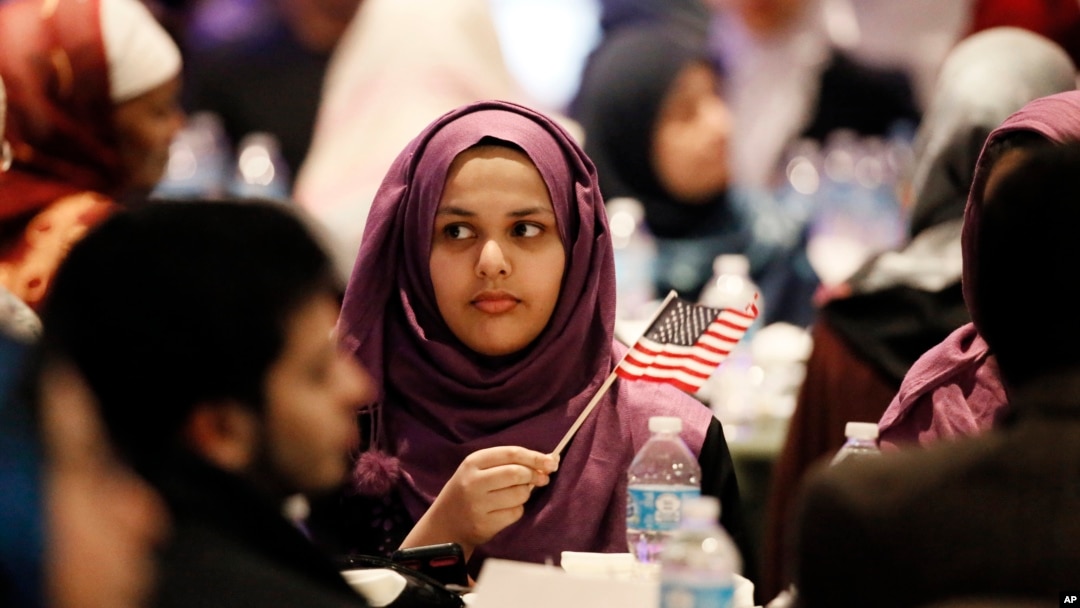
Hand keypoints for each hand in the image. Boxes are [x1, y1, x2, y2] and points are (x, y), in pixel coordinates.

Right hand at [401, 446, 558, 559]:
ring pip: (519, 494)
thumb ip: (508, 463)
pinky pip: (516, 513)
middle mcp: (473, 482)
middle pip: (517, 473)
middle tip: (541, 479)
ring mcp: (478, 504)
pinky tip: (505, 510)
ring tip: (515, 495)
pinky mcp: (484, 524)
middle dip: (534, 476)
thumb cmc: (469, 491)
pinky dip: (518, 510)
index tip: (552, 461)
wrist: (445, 523)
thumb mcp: (480, 470)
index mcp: (473, 462)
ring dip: (525, 494)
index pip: (511, 453)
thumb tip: (547, 463)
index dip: (535, 457)